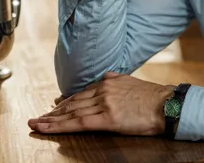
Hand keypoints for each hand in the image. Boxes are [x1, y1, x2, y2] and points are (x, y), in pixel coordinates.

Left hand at [28, 72, 174, 134]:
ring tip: (37, 124)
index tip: (55, 107)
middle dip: (54, 111)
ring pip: (72, 112)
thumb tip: (108, 74)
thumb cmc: (152, 95)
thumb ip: (117, 77)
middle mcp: (105, 91)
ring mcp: (105, 104)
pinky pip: (79, 123)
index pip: (82, 93)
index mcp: (110, 82)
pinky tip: (49, 128)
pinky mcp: (108, 119)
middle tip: (38, 118)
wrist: (166, 104)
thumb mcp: (133, 80)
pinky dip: (61, 126)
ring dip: (52, 119)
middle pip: (74, 102)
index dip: (66, 101)